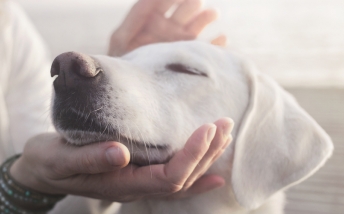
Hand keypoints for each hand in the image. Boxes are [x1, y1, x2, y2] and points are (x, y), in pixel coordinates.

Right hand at [9, 118, 233, 201]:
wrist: (40, 170)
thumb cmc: (48, 162)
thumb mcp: (60, 159)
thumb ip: (89, 158)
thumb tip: (121, 153)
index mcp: (120, 184)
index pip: (167, 177)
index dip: (191, 156)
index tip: (207, 129)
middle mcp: (133, 187)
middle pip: (181, 179)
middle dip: (206, 153)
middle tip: (223, 123)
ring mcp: (135, 182)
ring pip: (180, 179)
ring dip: (205, 158)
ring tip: (224, 134)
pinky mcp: (134, 173)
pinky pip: (171, 179)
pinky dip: (195, 173)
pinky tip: (214, 171)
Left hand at [109, 0, 225, 56]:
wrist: (130, 91)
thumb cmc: (122, 64)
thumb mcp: (121, 39)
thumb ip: (135, 17)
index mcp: (152, 21)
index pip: (164, 2)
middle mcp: (169, 29)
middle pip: (184, 10)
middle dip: (190, 4)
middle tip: (195, 3)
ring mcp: (181, 43)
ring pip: (198, 24)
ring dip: (206, 17)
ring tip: (212, 14)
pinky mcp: (191, 59)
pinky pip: (208, 49)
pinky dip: (217, 44)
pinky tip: (221, 38)